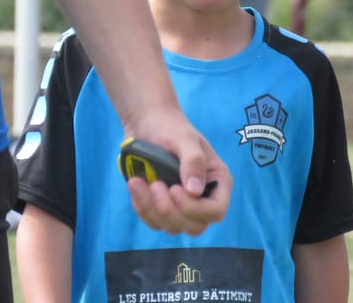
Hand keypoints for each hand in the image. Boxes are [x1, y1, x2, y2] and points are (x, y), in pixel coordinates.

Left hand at [124, 109, 231, 234]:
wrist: (147, 125)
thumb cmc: (170, 127)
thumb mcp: (184, 138)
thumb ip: (193, 161)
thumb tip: (195, 191)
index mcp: (217, 180)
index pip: (216, 210)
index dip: (195, 208)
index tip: (174, 188)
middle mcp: (204, 196)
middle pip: (195, 226)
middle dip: (171, 211)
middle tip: (155, 185)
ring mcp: (183, 204)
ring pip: (173, 227)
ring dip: (152, 209)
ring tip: (138, 182)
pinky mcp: (163, 207)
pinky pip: (154, 222)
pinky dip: (142, 208)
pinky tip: (135, 185)